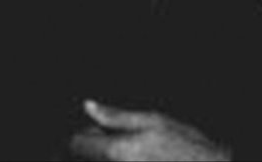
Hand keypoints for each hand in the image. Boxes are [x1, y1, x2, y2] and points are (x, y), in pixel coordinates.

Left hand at [67, 100, 230, 161]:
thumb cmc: (187, 147)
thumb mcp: (153, 121)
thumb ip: (116, 117)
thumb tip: (88, 106)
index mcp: (116, 151)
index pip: (75, 144)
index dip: (84, 135)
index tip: (98, 133)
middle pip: (83, 158)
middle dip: (93, 150)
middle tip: (114, 144)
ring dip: (105, 157)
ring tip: (131, 155)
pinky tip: (136, 161)